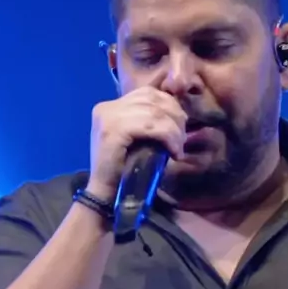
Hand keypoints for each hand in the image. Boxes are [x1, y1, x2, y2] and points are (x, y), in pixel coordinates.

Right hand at [89, 86, 187, 200]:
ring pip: (154, 112)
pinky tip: (174, 152)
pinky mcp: (113, 131)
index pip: (147, 93)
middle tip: (182, 139)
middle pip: (152, 98)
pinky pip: (150, 126)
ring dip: (174, 130)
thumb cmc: (125, 171)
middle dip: (175, 117)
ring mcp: (108, 117)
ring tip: (178, 148)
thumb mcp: (139, 140)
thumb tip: (179, 113)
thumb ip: (149, 123)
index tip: (181, 126)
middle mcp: (107, 107)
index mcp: (111, 107)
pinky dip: (168, 138)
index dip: (170, 105)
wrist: (105, 195)